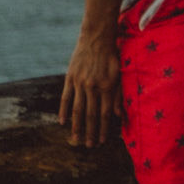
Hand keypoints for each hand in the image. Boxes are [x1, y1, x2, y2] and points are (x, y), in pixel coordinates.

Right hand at [60, 33, 120, 148]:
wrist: (97, 37)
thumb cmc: (112, 55)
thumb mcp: (121, 73)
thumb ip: (120, 93)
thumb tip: (120, 114)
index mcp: (107, 86)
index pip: (105, 113)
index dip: (103, 128)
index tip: (102, 141)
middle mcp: (93, 86)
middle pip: (91, 114)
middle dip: (90, 132)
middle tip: (89, 146)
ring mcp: (80, 83)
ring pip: (78, 109)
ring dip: (77, 126)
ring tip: (76, 139)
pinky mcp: (70, 78)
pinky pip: (66, 97)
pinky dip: (64, 110)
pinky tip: (63, 122)